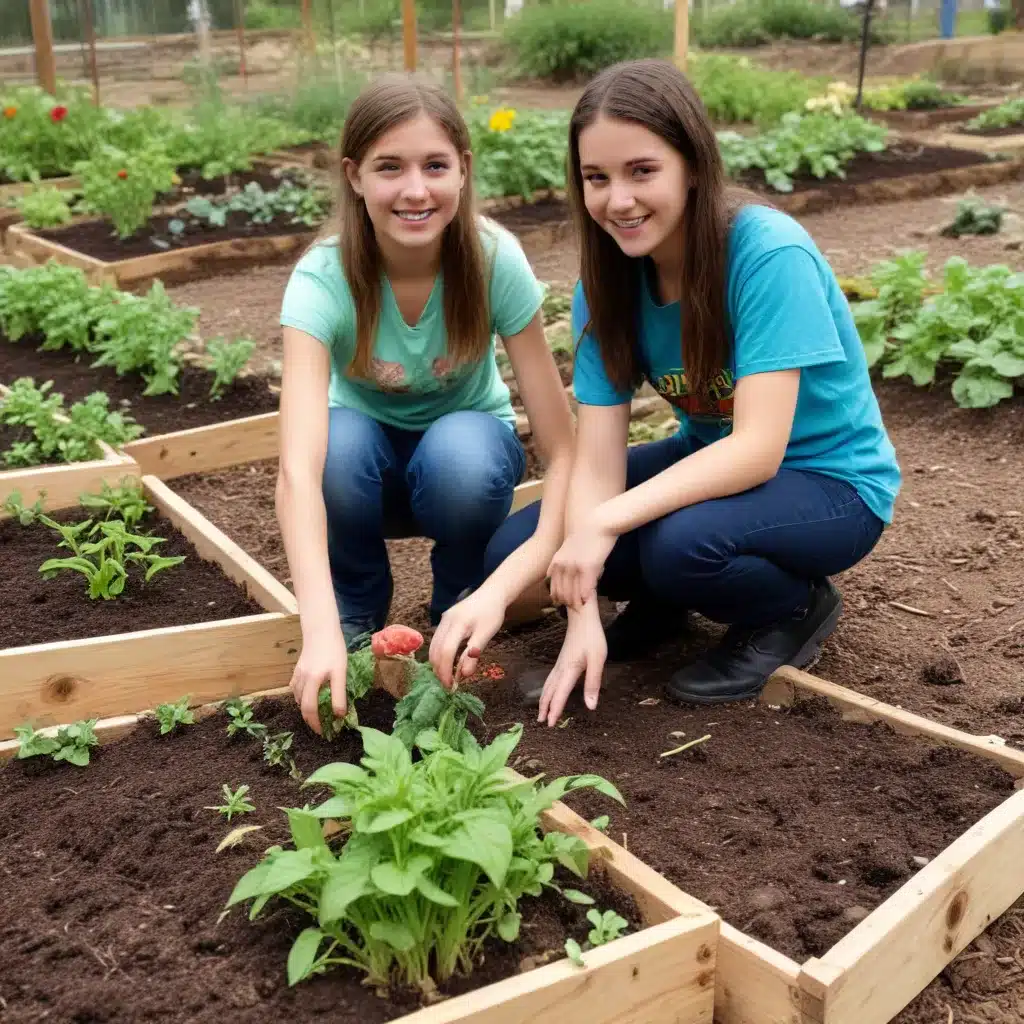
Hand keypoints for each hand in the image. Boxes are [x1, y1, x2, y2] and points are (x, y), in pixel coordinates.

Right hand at [289, 626, 347, 734]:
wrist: (322, 629)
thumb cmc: (334, 649)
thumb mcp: (341, 672)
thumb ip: (339, 694)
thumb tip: (339, 715)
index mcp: (312, 682)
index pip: (310, 710)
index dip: (316, 724)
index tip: (324, 732)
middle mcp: (301, 680)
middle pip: (301, 706)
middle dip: (310, 720)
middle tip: (320, 728)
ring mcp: (297, 675)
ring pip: (297, 698)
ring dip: (305, 709)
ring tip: (316, 714)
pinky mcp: (297, 669)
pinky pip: (295, 688)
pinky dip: (301, 697)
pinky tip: (309, 697)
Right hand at [429, 587, 506, 688]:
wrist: (491, 593)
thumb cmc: (492, 614)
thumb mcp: (486, 634)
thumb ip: (474, 654)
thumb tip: (463, 675)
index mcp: (458, 623)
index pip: (446, 651)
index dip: (446, 670)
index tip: (451, 686)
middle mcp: (446, 621)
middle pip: (436, 650)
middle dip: (439, 670)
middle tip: (448, 686)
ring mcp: (443, 620)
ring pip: (433, 647)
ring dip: (437, 664)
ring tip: (447, 677)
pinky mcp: (444, 621)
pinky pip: (436, 641)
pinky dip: (439, 655)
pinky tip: (447, 663)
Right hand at [537, 599, 606, 726]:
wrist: (582, 617)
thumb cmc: (592, 637)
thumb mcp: (597, 660)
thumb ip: (593, 683)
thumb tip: (590, 706)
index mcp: (569, 670)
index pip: (560, 695)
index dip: (555, 710)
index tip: (551, 724)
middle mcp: (561, 669)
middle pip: (549, 691)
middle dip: (545, 707)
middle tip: (541, 722)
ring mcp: (559, 664)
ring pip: (548, 685)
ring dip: (543, 699)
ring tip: (541, 711)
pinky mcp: (561, 660)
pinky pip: (550, 679)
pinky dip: (546, 690)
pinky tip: (548, 691)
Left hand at [547, 516, 615, 610]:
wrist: (598, 523)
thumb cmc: (587, 534)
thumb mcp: (570, 546)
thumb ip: (564, 559)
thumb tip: (564, 570)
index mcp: (556, 561)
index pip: (552, 586)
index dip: (557, 597)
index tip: (562, 604)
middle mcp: (563, 566)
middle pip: (561, 593)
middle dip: (566, 603)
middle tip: (574, 610)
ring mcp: (574, 567)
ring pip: (572, 594)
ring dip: (576, 603)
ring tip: (582, 608)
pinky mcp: (588, 568)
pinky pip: (585, 589)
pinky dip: (586, 598)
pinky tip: (588, 601)